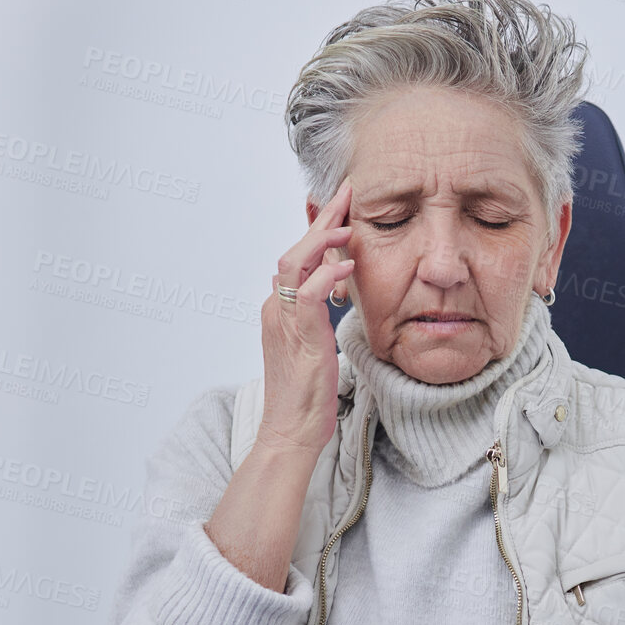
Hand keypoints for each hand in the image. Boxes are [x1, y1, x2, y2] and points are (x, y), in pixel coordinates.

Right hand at [258, 179, 353, 454]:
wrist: (291, 431)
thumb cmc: (306, 394)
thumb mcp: (313, 344)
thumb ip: (315, 314)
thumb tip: (325, 288)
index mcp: (280, 309)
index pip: (297, 257)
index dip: (318, 229)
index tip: (341, 206)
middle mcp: (276, 309)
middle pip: (294, 250)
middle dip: (321, 219)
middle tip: (345, 193)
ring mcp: (284, 321)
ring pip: (293, 263)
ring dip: (320, 240)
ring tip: (347, 224)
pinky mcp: (299, 337)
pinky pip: (308, 296)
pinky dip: (327, 276)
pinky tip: (348, 265)